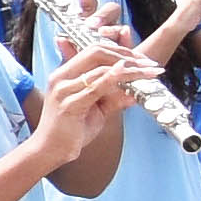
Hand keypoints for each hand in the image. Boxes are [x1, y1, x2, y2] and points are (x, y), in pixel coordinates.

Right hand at [29, 37, 137, 162]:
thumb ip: (112, 96)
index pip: (93, 49)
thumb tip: (136, 89)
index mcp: (65, 74)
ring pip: (101, 69)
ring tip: (150, 73)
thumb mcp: (96, 109)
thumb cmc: (70, 130)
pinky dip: (112, 79)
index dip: (120, 50)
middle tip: (149, 64)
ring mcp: (63, 90)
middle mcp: (61, 77)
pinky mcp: (69, 105)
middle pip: (96, 52)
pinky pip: (95, 88)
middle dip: (127, 55)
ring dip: (130, 69)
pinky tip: (126, 75)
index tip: (142, 59)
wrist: (50, 150)